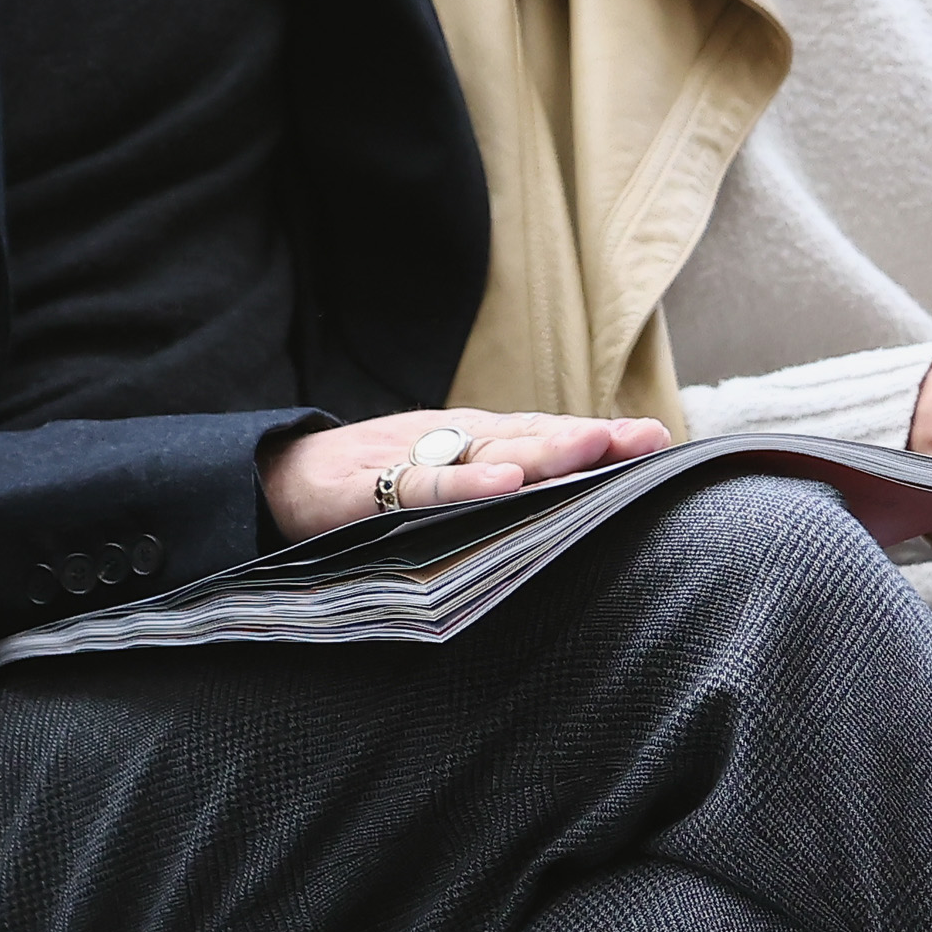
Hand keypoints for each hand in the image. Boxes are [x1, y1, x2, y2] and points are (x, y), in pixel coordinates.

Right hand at [263, 408, 670, 541]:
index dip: (597, 436)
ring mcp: (410, 461)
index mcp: (469, 443)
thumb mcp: (436, 475)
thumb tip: (567, 498)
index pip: (543, 433)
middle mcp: (448, 443)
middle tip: (646, 437)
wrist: (275, 478)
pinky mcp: (370, 490)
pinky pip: (425, 487)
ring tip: (595, 447)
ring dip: (544, 451)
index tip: (656, 438)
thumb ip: (492, 480)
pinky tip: (506, 483)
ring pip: (487, 453)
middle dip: (590, 439)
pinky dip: (466, 482)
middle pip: (529, 437)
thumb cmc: (366, 483)